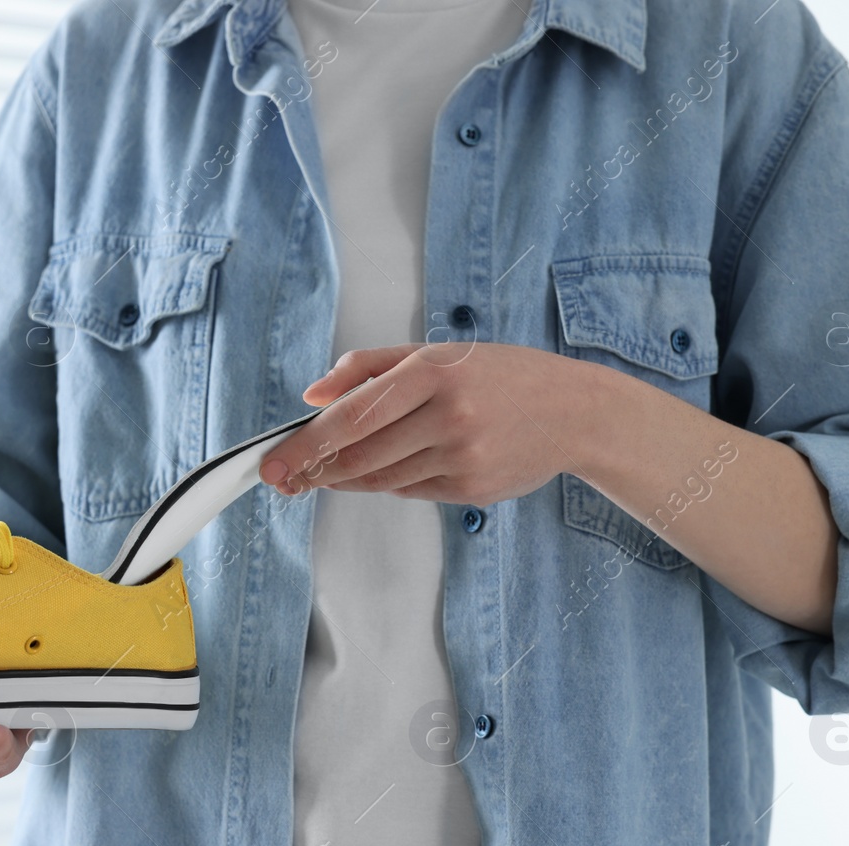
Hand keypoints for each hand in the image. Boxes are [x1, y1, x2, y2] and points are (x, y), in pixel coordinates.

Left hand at [257, 342, 590, 504]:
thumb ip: (369, 368)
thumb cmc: (501, 376)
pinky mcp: (472, 489)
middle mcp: (449, 416)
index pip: (353, 416)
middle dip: (314, 470)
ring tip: (324, 473)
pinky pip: (410, 490)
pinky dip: (387, 482)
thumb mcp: (438, 353)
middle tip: (284, 476)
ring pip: (381, 479)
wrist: (574, 413)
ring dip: (345, 479)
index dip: (306, 443)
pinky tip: (385, 468)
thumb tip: (313, 396)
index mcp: (435, 372)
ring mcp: (463, 457)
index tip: (273, 461)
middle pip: (360, 456)